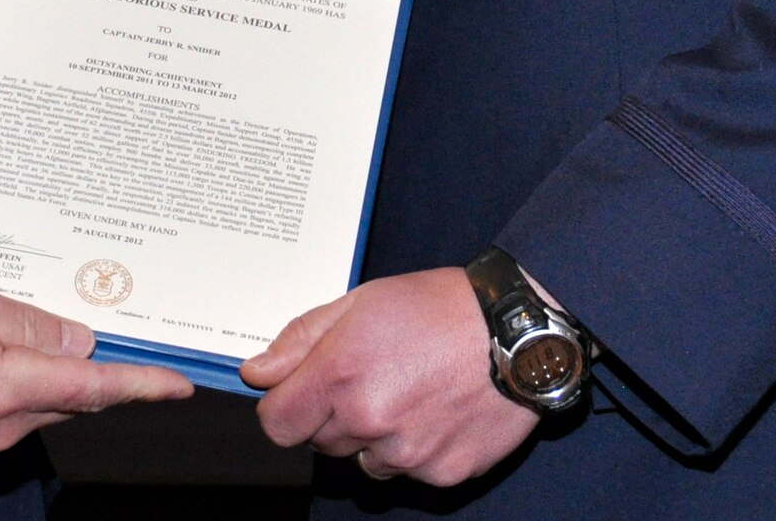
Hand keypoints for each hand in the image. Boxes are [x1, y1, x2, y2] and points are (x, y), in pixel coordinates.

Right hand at [0, 270, 190, 451]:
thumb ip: (23, 321)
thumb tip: (77, 343)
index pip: (90, 390)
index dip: (140, 386)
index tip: (179, 384)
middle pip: (73, 397)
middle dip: (101, 367)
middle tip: (129, 332)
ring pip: (45, 402)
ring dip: (61, 370)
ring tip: (61, 326)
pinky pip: (16, 407)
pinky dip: (30, 380)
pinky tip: (19, 346)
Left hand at [242, 268, 536, 485]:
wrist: (518, 332)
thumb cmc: (438, 308)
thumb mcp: (360, 302)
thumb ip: (300, 340)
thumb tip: (257, 373)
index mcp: (340, 373)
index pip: (276, 424)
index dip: (284, 407)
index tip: (298, 393)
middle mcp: (370, 419)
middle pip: (318, 442)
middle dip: (332, 414)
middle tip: (370, 375)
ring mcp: (408, 453)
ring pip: (363, 461)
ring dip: (374, 436)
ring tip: (408, 390)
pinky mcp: (443, 473)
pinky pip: (409, 472)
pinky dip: (416, 448)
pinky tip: (436, 409)